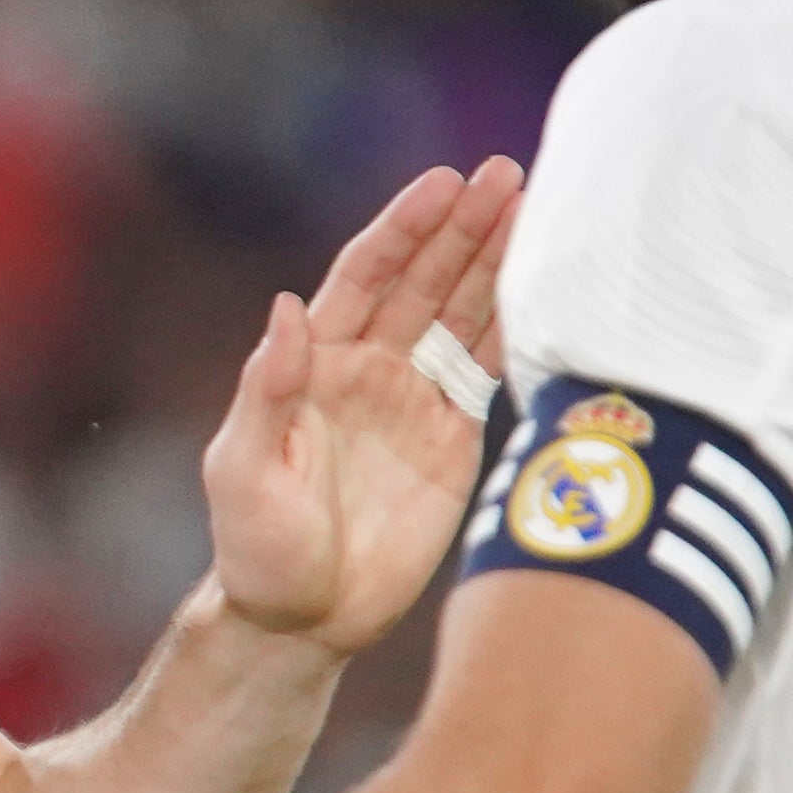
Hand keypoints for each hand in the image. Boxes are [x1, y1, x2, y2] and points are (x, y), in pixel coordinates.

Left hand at [205, 157, 523, 653]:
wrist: (303, 618)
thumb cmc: (257, 546)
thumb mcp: (243, 468)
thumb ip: (267, 391)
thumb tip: (286, 307)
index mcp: (318, 361)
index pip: (367, 275)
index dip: (405, 227)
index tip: (445, 182)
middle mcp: (370, 367)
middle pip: (426, 280)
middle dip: (466, 226)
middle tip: (510, 174)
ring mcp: (415, 399)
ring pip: (464, 314)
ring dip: (498, 262)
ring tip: (539, 207)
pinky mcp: (454, 439)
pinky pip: (491, 371)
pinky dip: (518, 328)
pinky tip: (549, 289)